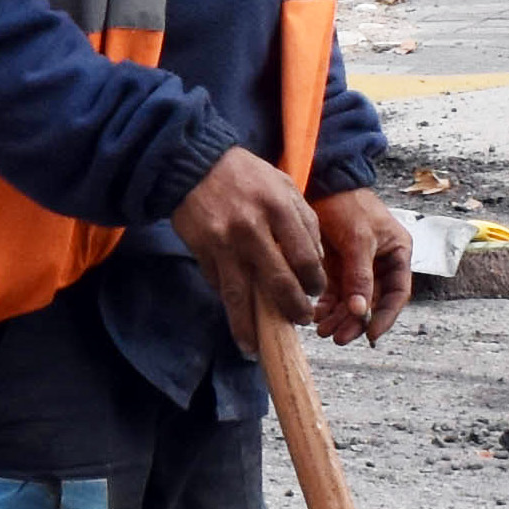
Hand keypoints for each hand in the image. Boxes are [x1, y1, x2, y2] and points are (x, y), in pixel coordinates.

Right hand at [170, 147, 329, 352]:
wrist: (194, 163)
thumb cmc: (246, 175)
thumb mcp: (284, 185)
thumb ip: (304, 220)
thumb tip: (314, 261)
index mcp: (278, 207)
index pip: (306, 258)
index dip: (314, 282)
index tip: (315, 291)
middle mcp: (252, 228)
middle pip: (278, 283)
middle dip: (292, 309)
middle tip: (299, 319)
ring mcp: (223, 243)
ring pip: (240, 296)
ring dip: (250, 326)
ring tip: (256, 346)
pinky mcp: (201, 251)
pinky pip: (218, 285)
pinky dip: (228, 303)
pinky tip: (237, 316)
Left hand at [310, 185, 413, 346]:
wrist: (323, 182)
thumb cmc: (348, 203)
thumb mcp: (358, 238)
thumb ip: (360, 275)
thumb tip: (360, 310)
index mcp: (397, 253)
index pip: (397, 293)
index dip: (386, 316)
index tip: (371, 334)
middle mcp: (380, 262)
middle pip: (372, 302)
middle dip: (355, 321)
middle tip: (337, 337)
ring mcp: (358, 266)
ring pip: (351, 301)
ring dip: (338, 317)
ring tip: (322, 330)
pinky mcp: (337, 266)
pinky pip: (335, 293)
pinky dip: (326, 306)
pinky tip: (315, 314)